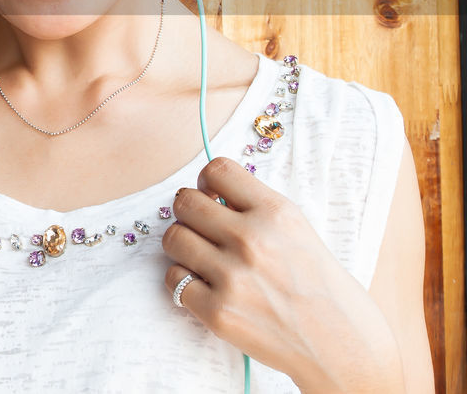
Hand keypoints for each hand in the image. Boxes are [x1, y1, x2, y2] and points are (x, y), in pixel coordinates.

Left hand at [162, 156, 402, 392]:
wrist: (345, 349)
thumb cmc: (323, 290)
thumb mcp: (299, 232)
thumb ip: (256, 210)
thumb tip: (209, 193)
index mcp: (276, 213)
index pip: (217, 169)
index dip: (207, 182)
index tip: (211, 196)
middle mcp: (252, 239)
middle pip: (185, 202)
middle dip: (189, 213)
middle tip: (203, 229)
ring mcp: (233, 277)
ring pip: (173, 238)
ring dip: (183, 246)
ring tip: (204, 259)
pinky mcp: (218, 312)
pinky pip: (173, 279)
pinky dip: (184, 282)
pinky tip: (206, 287)